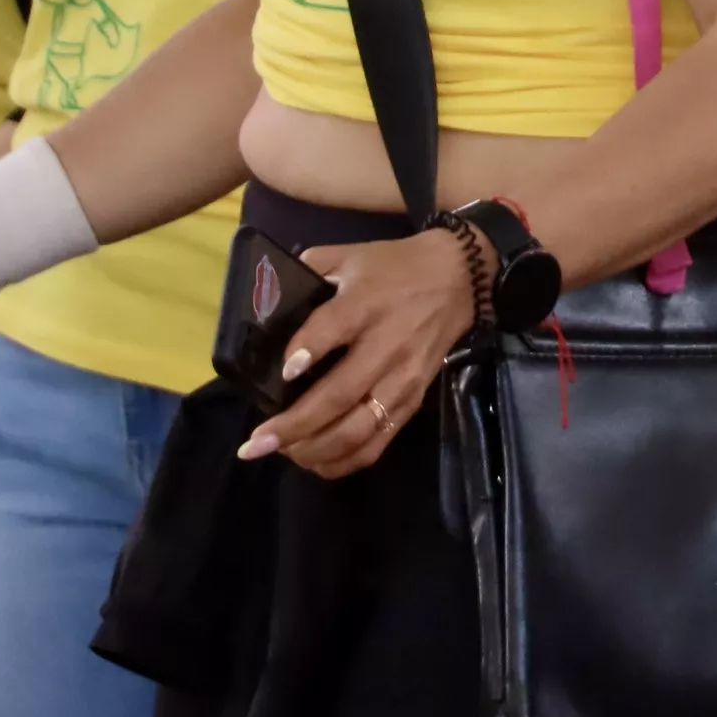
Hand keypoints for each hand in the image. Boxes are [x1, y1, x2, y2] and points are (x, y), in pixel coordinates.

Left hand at [239, 230, 477, 477]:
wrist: (460, 278)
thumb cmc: (395, 267)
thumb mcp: (350, 254)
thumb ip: (308, 270)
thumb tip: (265, 301)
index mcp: (367, 303)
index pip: (334, 328)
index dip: (305, 351)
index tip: (283, 371)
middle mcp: (387, 345)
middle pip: (341, 394)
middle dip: (295, 425)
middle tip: (256, 443)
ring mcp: (403, 379)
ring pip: (359, 428)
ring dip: (317, 449)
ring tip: (282, 453)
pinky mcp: (414, 400)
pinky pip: (379, 442)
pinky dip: (346, 460)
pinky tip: (316, 462)